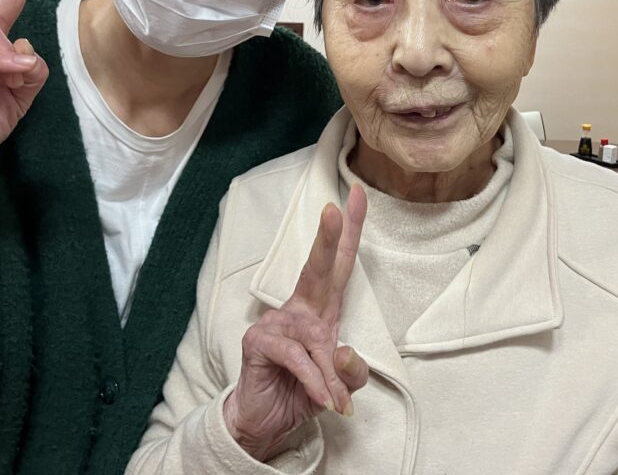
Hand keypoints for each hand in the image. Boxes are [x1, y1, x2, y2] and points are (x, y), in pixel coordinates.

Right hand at [224, 186, 369, 461]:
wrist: (267, 423)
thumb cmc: (302, 393)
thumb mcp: (339, 387)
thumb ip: (350, 372)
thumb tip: (343, 351)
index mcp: (321, 310)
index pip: (339, 265)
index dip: (349, 231)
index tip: (357, 194)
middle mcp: (300, 309)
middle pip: (318, 269)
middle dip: (329, 238)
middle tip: (334, 209)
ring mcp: (277, 322)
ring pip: (316, 340)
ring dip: (328, 376)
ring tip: (336, 401)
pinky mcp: (259, 341)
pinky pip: (297, 358)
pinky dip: (313, 381)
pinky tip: (320, 398)